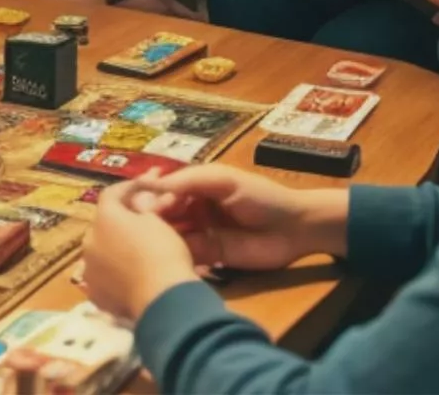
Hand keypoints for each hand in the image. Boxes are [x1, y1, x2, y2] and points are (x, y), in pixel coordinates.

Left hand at [81, 176, 202, 320]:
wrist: (162, 298)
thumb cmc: (162, 252)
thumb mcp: (158, 221)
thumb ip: (143, 206)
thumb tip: (139, 201)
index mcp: (104, 217)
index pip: (111, 194)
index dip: (129, 188)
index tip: (145, 187)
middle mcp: (89, 240)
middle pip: (103, 224)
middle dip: (120, 221)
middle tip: (140, 221)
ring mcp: (89, 269)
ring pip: (101, 251)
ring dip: (115, 247)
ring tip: (135, 251)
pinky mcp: (95, 293)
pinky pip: (103, 275)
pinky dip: (114, 272)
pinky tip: (129, 275)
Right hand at [128, 164, 349, 270]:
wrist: (295, 228)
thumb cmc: (261, 196)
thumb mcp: (224, 180)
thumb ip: (189, 181)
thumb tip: (151, 185)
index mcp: (195, 186)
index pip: (164, 191)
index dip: (152, 199)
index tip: (142, 209)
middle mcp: (193, 208)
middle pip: (164, 214)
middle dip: (152, 220)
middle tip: (144, 230)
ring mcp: (200, 233)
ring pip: (171, 235)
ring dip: (160, 239)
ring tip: (149, 246)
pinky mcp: (209, 256)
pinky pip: (185, 254)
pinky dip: (174, 255)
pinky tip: (163, 259)